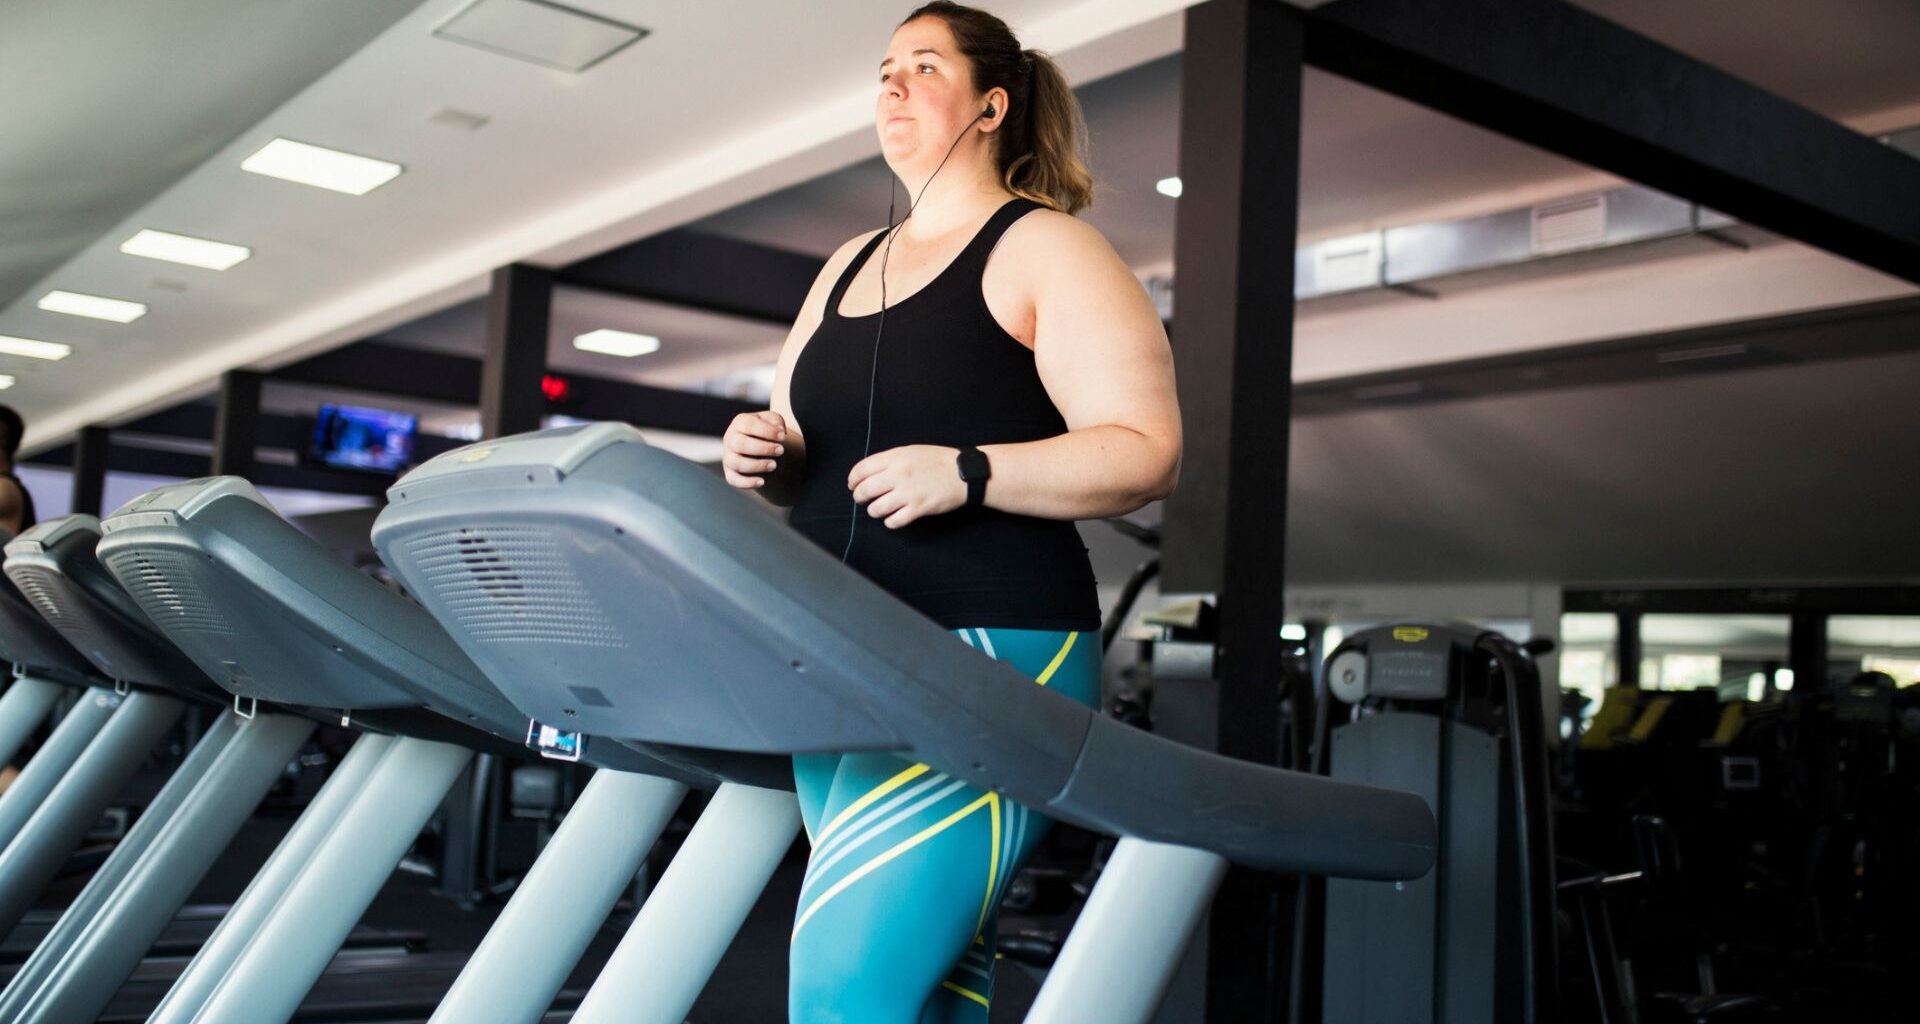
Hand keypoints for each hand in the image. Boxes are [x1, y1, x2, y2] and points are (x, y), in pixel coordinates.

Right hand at [722, 411, 786, 489]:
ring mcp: (728, 456)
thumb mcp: (772, 421)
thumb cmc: (766, 430)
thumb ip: (776, 421)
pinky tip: (762, 482)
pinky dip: (747, 483)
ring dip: (757, 465)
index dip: (766, 431)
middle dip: (763, 448)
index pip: (749, 425)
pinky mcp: (730, 472)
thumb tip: (780, 430)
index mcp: (740, 422)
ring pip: (737, 463)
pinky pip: (733, 479)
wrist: (760, 445)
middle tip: (780, 451)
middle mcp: (731, 439)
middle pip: (740, 444)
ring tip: (774, 465)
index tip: (783, 437)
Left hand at [848, 445, 966, 528]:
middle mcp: (898, 475)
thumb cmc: (937, 461)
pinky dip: (890, 522)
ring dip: (874, 510)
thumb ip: (890, 460)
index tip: (853, 485)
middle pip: (865, 490)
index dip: (853, 480)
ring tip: (879, 509)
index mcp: (895, 457)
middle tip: (862, 499)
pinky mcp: (918, 509)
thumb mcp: (911, 451)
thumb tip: (869, 473)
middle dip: (859, 497)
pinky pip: (894, 521)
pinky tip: (893, 517)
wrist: (963, 473)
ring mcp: (907, 493)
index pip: (861, 470)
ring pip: (876, 508)